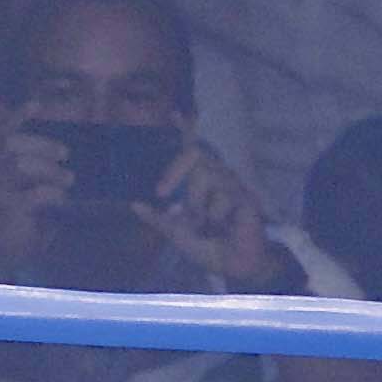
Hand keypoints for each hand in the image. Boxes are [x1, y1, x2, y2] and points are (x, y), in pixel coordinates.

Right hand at [0, 120, 72, 277]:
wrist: (4, 252)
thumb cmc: (22, 217)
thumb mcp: (33, 188)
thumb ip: (44, 168)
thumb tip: (70, 152)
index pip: (2, 131)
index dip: (17, 115)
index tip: (37, 103)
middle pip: (10, 144)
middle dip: (41, 144)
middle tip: (66, 153)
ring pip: (20, 165)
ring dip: (49, 170)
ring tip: (69, 178)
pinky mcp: (4, 207)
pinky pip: (30, 193)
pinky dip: (51, 193)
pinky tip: (61, 198)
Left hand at [137, 136, 279, 291]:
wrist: (235, 268)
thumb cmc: (209, 248)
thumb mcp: (177, 234)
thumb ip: (158, 219)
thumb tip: (134, 204)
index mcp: (201, 184)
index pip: (194, 151)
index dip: (187, 131)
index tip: (175, 113)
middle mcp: (219, 179)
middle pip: (196, 153)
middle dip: (174, 172)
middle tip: (161, 193)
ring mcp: (234, 186)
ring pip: (208, 175)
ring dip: (198, 203)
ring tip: (205, 223)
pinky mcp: (247, 197)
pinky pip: (224, 196)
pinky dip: (216, 215)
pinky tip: (224, 226)